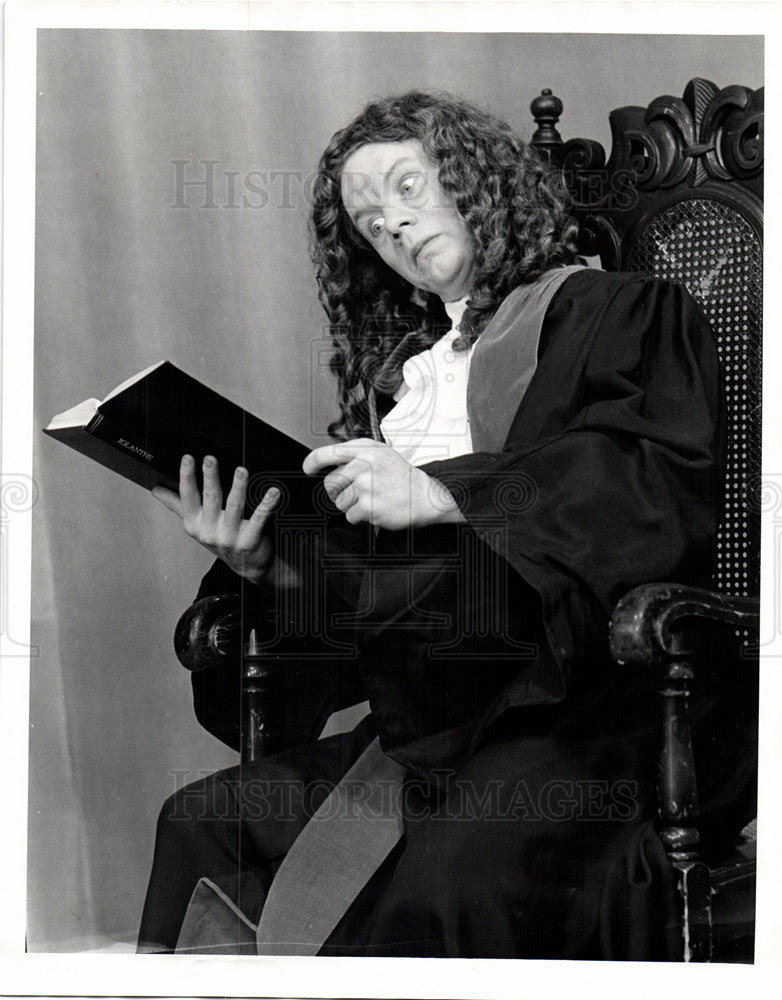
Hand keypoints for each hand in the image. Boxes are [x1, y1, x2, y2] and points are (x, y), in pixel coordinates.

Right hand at [152, 455, 282, 583]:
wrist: (247, 566)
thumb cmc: (221, 538)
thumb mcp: (196, 524)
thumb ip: (177, 504)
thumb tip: (155, 490)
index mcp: (194, 523)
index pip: (188, 497)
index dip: (187, 477)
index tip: (188, 458)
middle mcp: (210, 531)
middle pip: (211, 499)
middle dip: (210, 478)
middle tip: (210, 459)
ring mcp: (230, 538)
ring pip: (234, 507)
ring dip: (238, 488)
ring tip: (241, 471)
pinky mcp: (250, 542)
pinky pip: (260, 519)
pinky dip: (267, 505)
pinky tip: (273, 492)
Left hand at [303, 438, 464, 529]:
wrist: (426, 495)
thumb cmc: (402, 476)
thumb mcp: (381, 454)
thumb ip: (356, 455)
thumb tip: (329, 464)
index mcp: (364, 450)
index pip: (328, 453)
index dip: (313, 462)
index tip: (308, 469)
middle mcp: (363, 465)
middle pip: (331, 484)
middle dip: (340, 492)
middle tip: (359, 493)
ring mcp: (365, 486)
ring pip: (340, 502)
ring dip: (353, 506)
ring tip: (374, 499)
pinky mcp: (368, 506)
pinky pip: (350, 516)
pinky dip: (362, 517)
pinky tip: (378, 509)